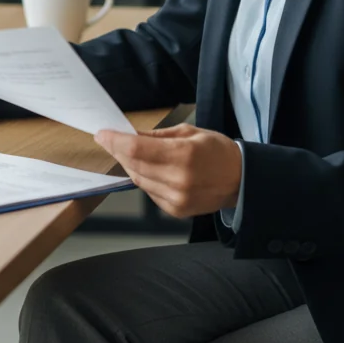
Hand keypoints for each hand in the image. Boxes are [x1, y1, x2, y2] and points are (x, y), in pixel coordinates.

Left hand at [93, 124, 241, 218]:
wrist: (241, 180)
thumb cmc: (218, 151)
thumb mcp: (190, 132)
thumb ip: (157, 136)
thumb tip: (130, 135)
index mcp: (183, 155)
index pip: (136, 149)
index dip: (115, 141)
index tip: (102, 133)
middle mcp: (178, 180)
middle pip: (133, 165)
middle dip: (118, 151)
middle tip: (111, 139)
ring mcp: (176, 198)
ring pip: (138, 180)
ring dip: (130, 165)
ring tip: (129, 153)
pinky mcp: (176, 210)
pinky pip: (149, 192)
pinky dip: (144, 179)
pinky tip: (150, 170)